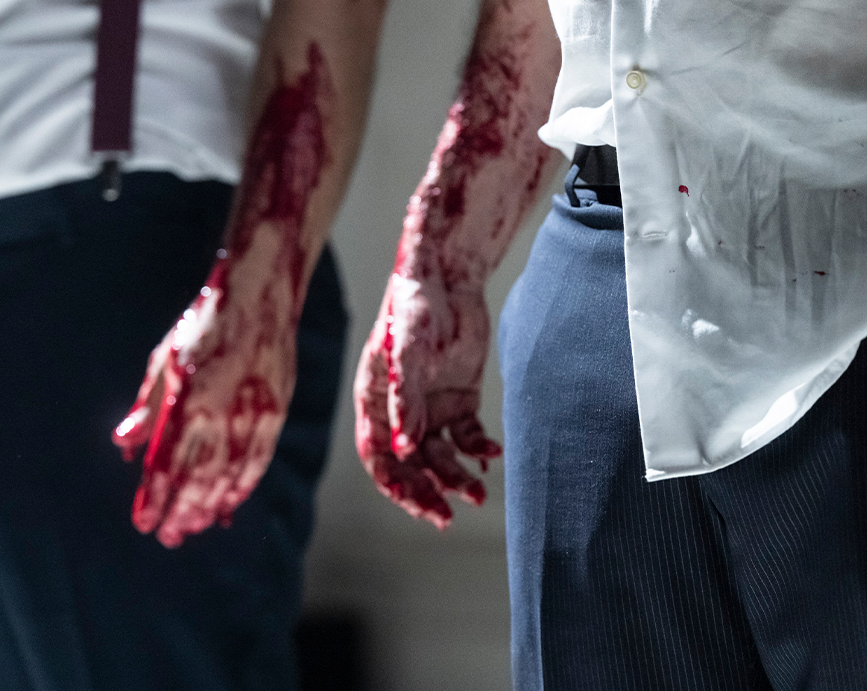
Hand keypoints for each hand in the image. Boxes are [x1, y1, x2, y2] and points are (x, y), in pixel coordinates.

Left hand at [114, 262, 296, 547]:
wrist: (258, 298)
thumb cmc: (202, 326)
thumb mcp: (163, 361)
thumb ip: (146, 408)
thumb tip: (123, 447)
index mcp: (188, 400)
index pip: (166, 464)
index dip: (154, 498)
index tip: (143, 523)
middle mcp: (221, 414)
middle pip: (198, 480)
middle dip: (181, 512)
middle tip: (168, 537)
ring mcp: (252, 416)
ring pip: (229, 478)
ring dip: (210, 508)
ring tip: (195, 528)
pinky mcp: (274, 414)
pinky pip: (256, 463)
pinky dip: (241, 488)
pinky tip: (229, 505)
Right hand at [353, 266, 501, 528]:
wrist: (447, 274)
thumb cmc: (415, 305)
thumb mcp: (408, 352)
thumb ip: (405, 401)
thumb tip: (402, 449)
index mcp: (374, 401)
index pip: (378, 456)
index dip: (396, 485)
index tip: (420, 506)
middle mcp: (399, 410)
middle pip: (408, 464)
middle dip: (425, 492)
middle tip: (446, 518)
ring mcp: (429, 406)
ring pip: (439, 455)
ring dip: (455, 476)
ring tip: (476, 493)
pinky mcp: (458, 398)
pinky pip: (467, 436)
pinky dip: (479, 450)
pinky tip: (493, 456)